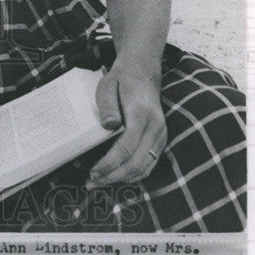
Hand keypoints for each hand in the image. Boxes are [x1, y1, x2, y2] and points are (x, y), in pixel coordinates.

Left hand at [87, 56, 165, 187]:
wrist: (143, 72)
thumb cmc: (122, 80)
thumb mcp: (107, 86)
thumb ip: (107, 106)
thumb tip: (109, 127)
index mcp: (141, 114)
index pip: (127, 147)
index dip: (110, 163)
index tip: (93, 172)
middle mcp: (156, 127)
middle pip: (137, 162)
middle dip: (114, 176)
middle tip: (92, 182)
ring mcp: (161, 134)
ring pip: (145, 167)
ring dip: (123, 178)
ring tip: (101, 182)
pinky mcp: (161, 139)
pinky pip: (150, 163)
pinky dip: (134, 174)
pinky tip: (117, 176)